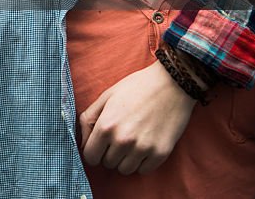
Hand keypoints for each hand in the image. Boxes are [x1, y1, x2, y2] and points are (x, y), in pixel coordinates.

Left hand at [78, 60, 196, 174]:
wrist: (171, 84)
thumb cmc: (136, 87)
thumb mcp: (106, 97)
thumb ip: (88, 119)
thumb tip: (83, 142)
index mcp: (106, 126)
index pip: (90, 157)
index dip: (93, 151)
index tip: (100, 144)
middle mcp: (123, 140)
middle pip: (108, 163)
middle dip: (110, 153)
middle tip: (120, 136)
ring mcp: (143, 148)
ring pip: (125, 170)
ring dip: (126, 159)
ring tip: (133, 140)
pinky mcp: (160, 153)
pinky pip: (143, 170)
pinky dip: (142, 161)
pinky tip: (145, 144)